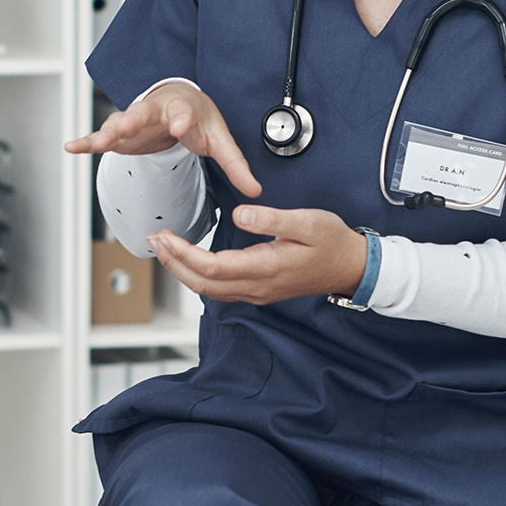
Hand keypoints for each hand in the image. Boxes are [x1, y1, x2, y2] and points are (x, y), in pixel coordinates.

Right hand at [65, 81, 260, 197]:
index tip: (178, 126)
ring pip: (118, 123)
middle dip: (134, 118)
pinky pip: (101, 137)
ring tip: (97, 142)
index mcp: (182, 110)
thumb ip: (235, 165)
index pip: (182, 114)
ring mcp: (134, 121)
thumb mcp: (220, 140)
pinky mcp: (121, 135)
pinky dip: (86, 141)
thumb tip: (256, 191)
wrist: (180, 102)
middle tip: (126, 125)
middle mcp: (154, 111)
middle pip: (142, 113)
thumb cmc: (199, 119)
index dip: (180, 120)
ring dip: (107, 131)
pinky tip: (71, 147)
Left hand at [149, 205, 366, 306]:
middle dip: (174, 264)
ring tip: (164, 248)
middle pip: (203, 284)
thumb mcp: (308, 221)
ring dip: (183, 270)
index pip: (213, 268)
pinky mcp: (260, 289)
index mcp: (266, 268)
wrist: (352, 267)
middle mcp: (258, 286)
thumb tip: (240, 214)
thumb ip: (272, 219)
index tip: (166, 236)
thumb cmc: (332, 242)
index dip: (184, 254)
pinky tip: (190, 259)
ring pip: (210, 290)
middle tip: (154, 240)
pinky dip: (198, 275)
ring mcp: (258, 291)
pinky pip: (221, 289)